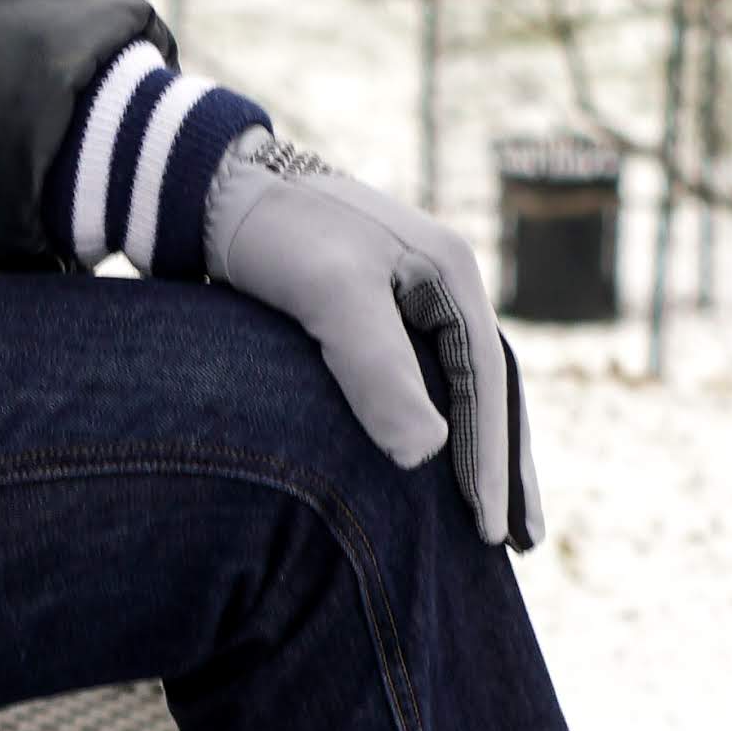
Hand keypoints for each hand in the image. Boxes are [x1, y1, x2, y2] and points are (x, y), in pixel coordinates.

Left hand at [201, 133, 540, 550]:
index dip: (492, 463)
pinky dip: (428, 429)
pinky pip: (416, 383)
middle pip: (488, 390)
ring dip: (472, 453)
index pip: (487, 386)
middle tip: (522, 542)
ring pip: (456, 389)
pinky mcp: (367, 312)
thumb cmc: (273, 233)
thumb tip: (427, 453)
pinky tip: (421, 468)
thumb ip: (378, 369)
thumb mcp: (328, 294)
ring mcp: (406, 297)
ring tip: (484, 517)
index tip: (492, 533)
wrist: (209, 188)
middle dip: (505, 466)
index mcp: (450, 275)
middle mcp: (440, 285)